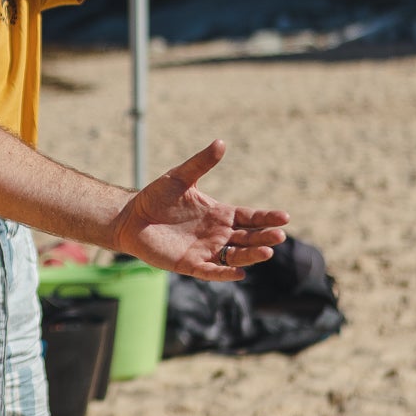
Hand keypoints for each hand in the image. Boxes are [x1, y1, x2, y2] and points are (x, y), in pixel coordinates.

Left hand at [108, 140, 289, 279]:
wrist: (131, 217)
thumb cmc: (156, 197)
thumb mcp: (180, 177)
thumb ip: (201, 163)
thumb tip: (221, 142)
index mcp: (219, 214)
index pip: (249, 217)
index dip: (266, 217)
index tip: (284, 217)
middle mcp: (217, 234)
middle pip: (247, 237)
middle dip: (264, 237)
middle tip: (279, 236)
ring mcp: (205, 250)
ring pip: (235, 256)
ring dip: (251, 255)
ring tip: (267, 252)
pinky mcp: (190, 264)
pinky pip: (211, 271)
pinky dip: (225, 273)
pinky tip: (239, 273)